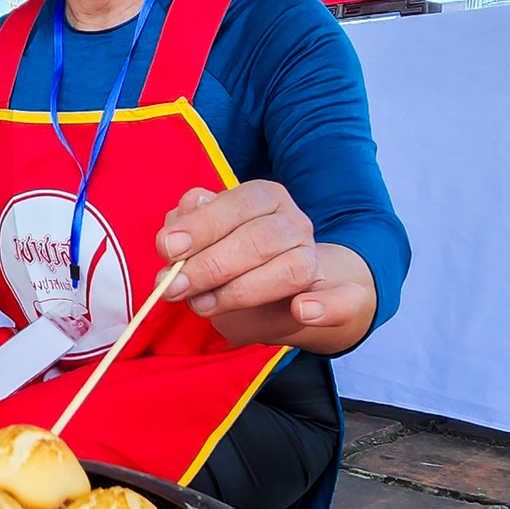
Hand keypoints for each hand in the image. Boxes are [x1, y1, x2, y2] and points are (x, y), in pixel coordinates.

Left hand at [156, 182, 374, 348]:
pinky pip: (341, 299)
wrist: (287, 296)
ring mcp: (315, 259)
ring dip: (242, 291)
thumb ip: (190, 229)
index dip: (201, 226)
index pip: (236, 204)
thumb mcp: (205, 239)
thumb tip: (176, 228)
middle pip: (258, 239)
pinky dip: (325, 307)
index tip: (167, 247)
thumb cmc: (232, 262)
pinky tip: (303, 310)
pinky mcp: (339, 297)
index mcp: (263, 198)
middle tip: (173, 287)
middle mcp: (293, 223)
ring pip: (289, 270)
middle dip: (209, 266)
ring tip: (203, 306)